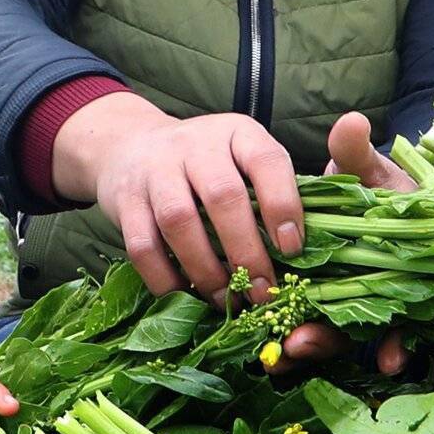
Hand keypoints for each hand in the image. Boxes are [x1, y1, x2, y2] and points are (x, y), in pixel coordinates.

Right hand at [53, 92, 302, 299]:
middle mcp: (196, 144)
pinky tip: (183, 296)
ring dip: (205, 269)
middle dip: (245, 251)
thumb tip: (309, 252)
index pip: (266, 161)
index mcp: (237, 133)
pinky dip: (164, 277)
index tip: (293, 249)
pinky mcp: (124, 199)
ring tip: (225, 300)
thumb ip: (273, 192)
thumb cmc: (206, 166)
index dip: (282, 205)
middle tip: (261, 291)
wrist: (130, 147)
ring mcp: (156, 169)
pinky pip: (141, 244)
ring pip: (179, 221)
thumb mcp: (242, 159)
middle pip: (223, 196)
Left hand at [261, 115, 412, 375]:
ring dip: (298, 346)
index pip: (402, 311)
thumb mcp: (366, 166)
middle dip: (326, 341)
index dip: (398, 339)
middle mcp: (371, 290)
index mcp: (395, 266)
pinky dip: (283, 338)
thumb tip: (351, 124)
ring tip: (272, 356)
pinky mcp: (312, 297)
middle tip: (296, 346)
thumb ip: (356, 153)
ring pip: (322, 332)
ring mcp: (340, 297)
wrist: (345, 186)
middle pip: (354, 329)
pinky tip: (265, 352)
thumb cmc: (369, 179)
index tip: (390, 359)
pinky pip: (297, 324)